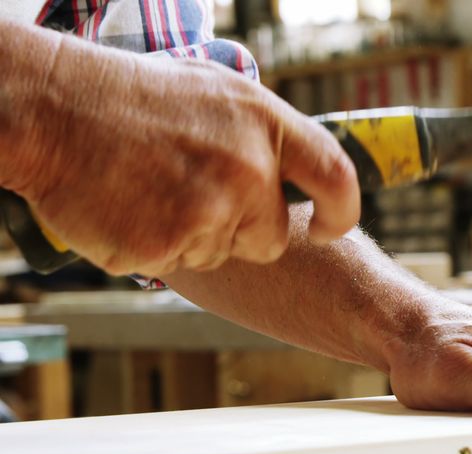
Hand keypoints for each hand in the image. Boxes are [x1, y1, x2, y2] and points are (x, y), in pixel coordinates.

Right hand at [3, 31, 358, 274]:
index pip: (335, 177)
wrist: (54, 110)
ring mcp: (209, 211)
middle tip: (190, 193)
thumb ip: (262, 134)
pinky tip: (128, 207)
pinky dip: (152, 247)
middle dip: (240, 230)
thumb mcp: (216, 92)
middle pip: (270, 237)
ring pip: (220, 254)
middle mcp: (248, 169)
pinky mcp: (168, 245)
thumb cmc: (134, 97)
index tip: (325, 228)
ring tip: (151, 188)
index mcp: (266, 125)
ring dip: (191, 236)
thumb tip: (302, 173)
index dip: (339, 211)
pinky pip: (176, 265)